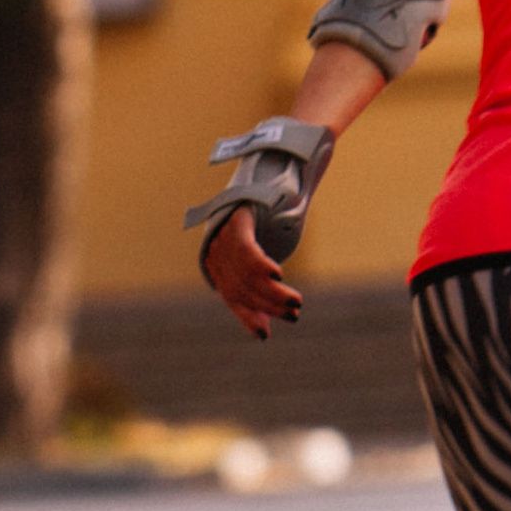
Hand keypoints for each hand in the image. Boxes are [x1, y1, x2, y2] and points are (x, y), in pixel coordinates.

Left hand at [201, 208, 302, 338]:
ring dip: (272, 290)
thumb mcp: (260, 259)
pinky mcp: (237, 218)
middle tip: (293, 314)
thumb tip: (262, 335)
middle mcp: (216, 249)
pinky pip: (245, 247)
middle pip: (240, 286)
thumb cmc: (266, 222)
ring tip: (295, 301)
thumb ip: (259, 290)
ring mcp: (223, 233)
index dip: (247, 317)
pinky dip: (261, 264)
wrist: (265, 175)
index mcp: (217, 263)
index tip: (265, 335)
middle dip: (268, 304)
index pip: (231, 296)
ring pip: (246, 272)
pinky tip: (277, 274)